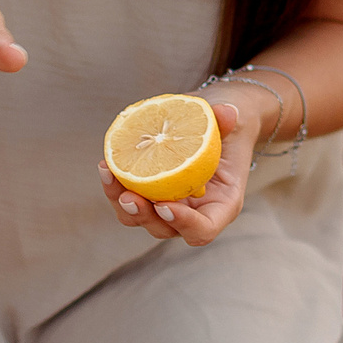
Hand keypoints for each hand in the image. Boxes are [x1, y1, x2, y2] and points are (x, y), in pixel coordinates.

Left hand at [98, 100, 257, 246]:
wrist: (211, 123)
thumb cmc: (229, 127)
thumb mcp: (235, 121)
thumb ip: (230, 121)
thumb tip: (227, 112)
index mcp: (221, 205)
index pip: (203, 230)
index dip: (184, 224)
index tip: (165, 205)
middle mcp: (192, 212)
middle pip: (163, 229)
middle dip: (143, 215)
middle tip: (129, 197)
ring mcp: (168, 205)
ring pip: (138, 217)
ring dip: (120, 201)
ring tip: (109, 173)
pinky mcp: (148, 193)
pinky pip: (127, 197)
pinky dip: (115, 186)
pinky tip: (106, 165)